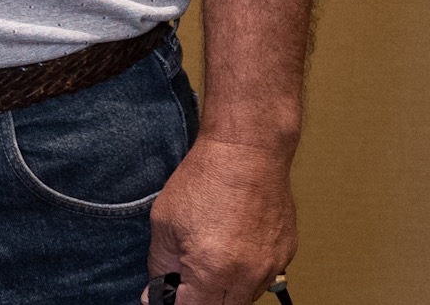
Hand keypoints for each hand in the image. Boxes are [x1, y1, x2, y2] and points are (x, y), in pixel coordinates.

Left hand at [146, 135, 295, 303]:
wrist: (247, 152)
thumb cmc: (205, 179)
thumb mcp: (165, 222)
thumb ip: (160, 264)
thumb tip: (156, 294)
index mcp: (213, 270)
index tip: (170, 296)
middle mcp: (248, 275)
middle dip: (202, 300)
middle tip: (187, 279)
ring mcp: (272, 267)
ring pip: (246, 298)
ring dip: (226, 290)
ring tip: (210, 257)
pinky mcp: (286, 255)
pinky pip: (264, 278)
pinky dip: (246, 273)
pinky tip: (232, 247)